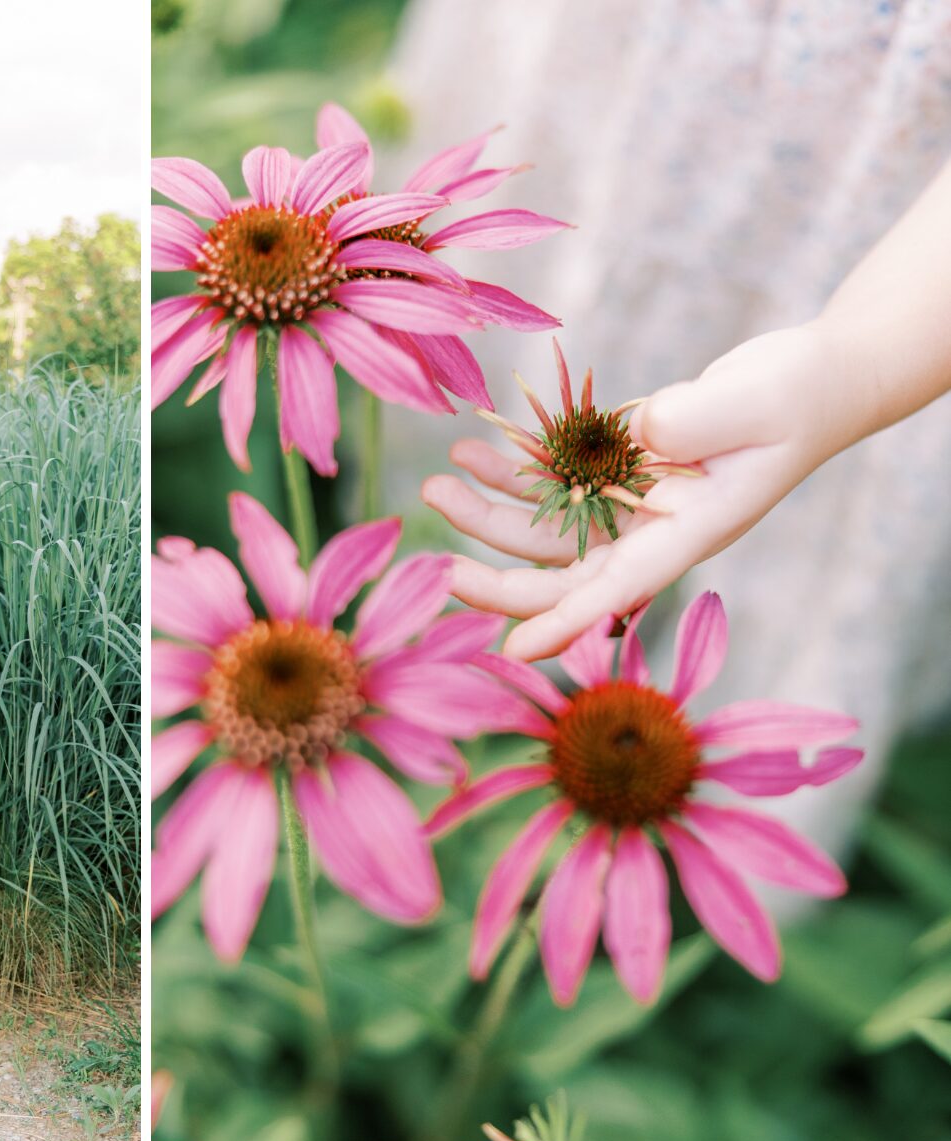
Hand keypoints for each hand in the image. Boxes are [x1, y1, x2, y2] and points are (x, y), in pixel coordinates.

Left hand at [421, 325, 843, 659]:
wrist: (814, 379)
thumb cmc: (800, 394)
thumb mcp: (755, 402)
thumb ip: (692, 422)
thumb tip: (635, 435)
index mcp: (688, 534)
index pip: (617, 590)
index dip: (564, 622)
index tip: (513, 650)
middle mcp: (652, 532)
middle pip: (561, 575)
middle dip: (497, 578)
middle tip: (436, 567)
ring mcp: (631, 505)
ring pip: (544, 531)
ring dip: (488, 514)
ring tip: (436, 482)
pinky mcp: (619, 472)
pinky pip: (552, 483)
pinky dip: (511, 471)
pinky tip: (471, 449)